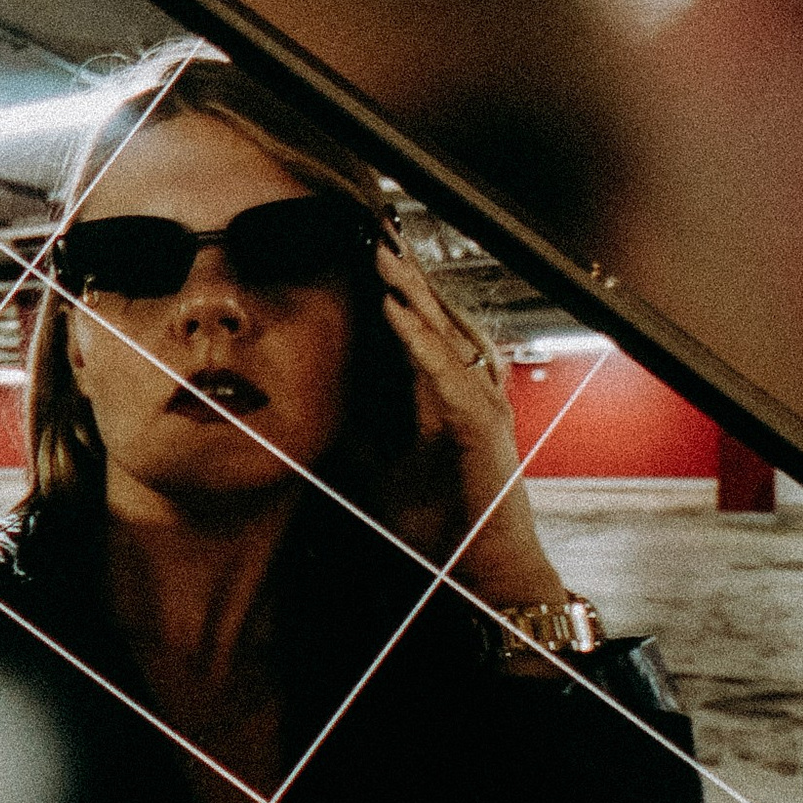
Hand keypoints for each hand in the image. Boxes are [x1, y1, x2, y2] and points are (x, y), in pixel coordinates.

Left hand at [374, 242, 566, 608]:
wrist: (481, 570)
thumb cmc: (444, 524)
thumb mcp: (384, 471)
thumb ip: (362, 435)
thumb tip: (320, 410)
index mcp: (447, 395)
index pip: (420, 329)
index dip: (395, 290)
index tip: (366, 251)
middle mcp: (469, 390)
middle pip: (436, 318)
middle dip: (406, 275)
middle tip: (376, 231)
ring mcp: (481, 402)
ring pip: (445, 334)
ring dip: (413, 293)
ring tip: (383, 256)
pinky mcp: (482, 424)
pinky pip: (448, 371)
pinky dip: (421, 340)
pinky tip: (396, 312)